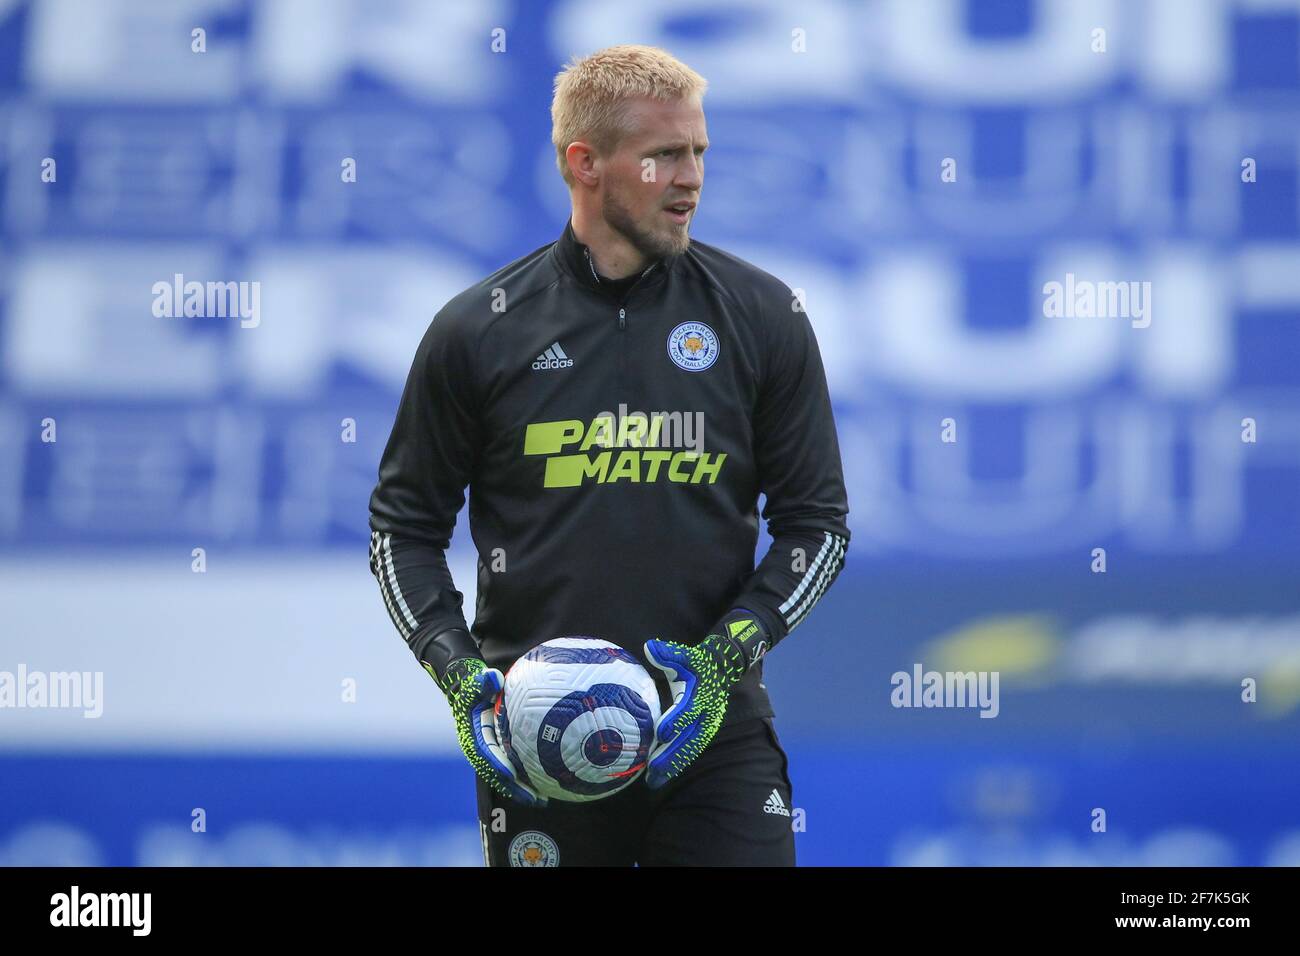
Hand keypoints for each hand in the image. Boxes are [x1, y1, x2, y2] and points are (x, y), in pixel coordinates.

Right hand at [428, 657, 545, 806]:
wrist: (466, 691)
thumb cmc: (474, 685)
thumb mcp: (476, 681)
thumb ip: (483, 681)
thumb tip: (492, 677)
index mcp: (472, 735)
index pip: (485, 754)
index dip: (497, 765)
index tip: (512, 775)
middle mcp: (479, 748)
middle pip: (496, 773)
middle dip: (513, 788)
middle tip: (534, 799)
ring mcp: (488, 753)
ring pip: (504, 776)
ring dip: (520, 789)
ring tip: (542, 800)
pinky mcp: (498, 752)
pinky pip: (511, 768)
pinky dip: (524, 778)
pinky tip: (544, 783)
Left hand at [641, 634, 746, 788]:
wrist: (722, 670)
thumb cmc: (697, 663)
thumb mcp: (685, 656)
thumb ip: (668, 654)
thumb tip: (650, 647)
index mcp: (700, 695)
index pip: (688, 710)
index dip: (676, 720)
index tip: (662, 732)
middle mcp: (706, 715)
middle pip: (689, 738)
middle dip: (671, 755)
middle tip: (653, 769)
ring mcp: (707, 727)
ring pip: (689, 750)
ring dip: (673, 766)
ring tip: (654, 781)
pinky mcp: (704, 734)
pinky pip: (690, 752)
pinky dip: (677, 765)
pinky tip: (662, 777)